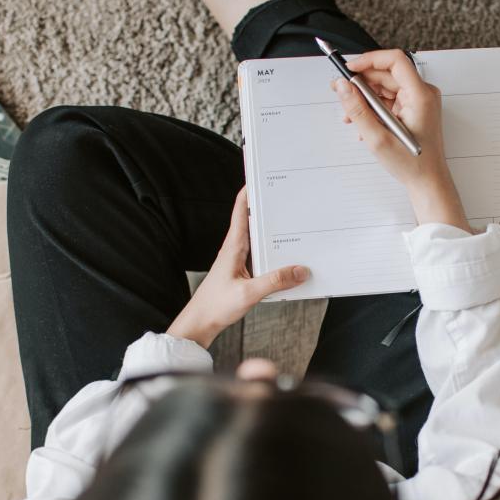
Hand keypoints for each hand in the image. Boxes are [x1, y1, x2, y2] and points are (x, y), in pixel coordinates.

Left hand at [167, 187, 308, 347]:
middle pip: (253, 221)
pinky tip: (287, 261)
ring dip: (274, 233)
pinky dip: (274, 254)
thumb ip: (275, 281)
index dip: (250, 191)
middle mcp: (235, 249)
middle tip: (288, 198)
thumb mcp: (248, 294)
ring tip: (294, 226)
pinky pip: (261, 257)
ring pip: (259, 240)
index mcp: (233, 246)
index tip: (262, 176)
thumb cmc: (215, 306)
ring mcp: (238, 260)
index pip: (241, 210)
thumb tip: (301, 270)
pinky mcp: (242, 272)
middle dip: (269, 209)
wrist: (199, 324)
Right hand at [332, 49, 468, 230]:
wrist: (427, 182)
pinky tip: (363, 123)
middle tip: (341, 92)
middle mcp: (422, 94)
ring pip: (386, 87)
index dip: (370, 60)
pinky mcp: (414, 109)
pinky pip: (390, 99)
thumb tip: (343, 86)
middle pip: (387, 74)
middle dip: (362, 82)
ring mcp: (419, 101)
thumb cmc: (412, 164)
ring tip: (350, 115)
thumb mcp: (377, 138)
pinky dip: (374, 107)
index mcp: (420, 96)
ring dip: (365, 98)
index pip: (395, 60)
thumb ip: (357, 109)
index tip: (350, 68)